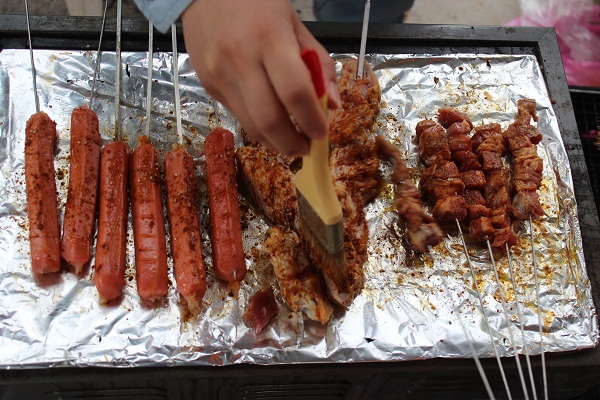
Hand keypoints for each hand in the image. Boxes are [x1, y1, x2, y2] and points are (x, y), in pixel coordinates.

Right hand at [182, 0, 339, 155]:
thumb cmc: (257, 4)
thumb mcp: (296, 24)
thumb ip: (318, 64)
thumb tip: (331, 105)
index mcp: (269, 38)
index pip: (294, 91)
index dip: (311, 120)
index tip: (322, 133)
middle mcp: (240, 60)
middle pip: (269, 119)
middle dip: (292, 143)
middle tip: (306, 148)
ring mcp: (219, 76)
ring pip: (251, 126)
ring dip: (275, 142)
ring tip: (291, 142)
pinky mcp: (208, 86)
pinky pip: (238, 115)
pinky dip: (258, 126)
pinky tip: (270, 121)